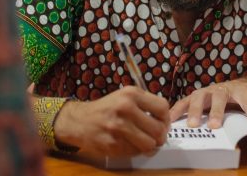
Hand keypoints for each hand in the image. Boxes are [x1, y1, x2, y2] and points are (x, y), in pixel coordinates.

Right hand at [54, 86, 169, 156]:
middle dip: (161, 136)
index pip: (163, 107)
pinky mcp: (112, 144)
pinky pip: (135, 152)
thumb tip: (167, 120)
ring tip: (146, 142)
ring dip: (150, 146)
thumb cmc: (107, 108)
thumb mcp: (125, 96)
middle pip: (158, 128)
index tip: (163, 123)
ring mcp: (118, 127)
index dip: (166, 118)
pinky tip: (131, 144)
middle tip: (157, 136)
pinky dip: (137, 151)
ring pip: (149, 144)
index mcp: (131, 93)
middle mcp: (126, 108)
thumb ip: (145, 104)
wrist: (80, 120)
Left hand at [170, 77, 246, 128]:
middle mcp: (211, 90)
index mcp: (201, 95)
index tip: (169, 120)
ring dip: (217, 111)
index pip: (185, 101)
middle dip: (195, 110)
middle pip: (200, 96)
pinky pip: (246, 101)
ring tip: (215, 125)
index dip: (177, 110)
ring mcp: (228, 89)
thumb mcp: (210, 106)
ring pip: (219, 97)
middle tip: (192, 125)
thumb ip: (200, 115)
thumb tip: (185, 133)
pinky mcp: (244, 92)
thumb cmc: (223, 100)